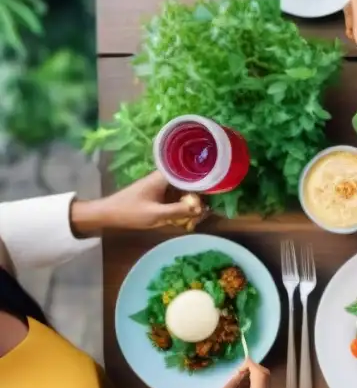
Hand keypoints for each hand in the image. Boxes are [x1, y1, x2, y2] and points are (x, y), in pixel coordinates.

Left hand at [71, 171, 205, 235]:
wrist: (107, 214)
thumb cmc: (129, 212)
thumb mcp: (155, 214)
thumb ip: (178, 211)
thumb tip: (200, 208)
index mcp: (165, 176)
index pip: (192, 172)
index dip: (206, 179)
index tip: (217, 189)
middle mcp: (166, 177)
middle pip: (191, 181)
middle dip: (201, 194)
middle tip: (208, 210)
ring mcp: (164, 184)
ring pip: (186, 189)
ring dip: (193, 201)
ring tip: (200, 215)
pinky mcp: (161, 192)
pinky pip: (179, 196)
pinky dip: (185, 204)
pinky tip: (189, 216)